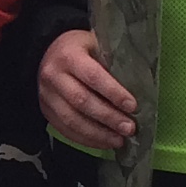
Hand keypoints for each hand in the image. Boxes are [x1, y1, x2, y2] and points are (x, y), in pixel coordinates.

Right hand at [39, 29, 137, 151]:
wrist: (48, 53)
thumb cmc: (80, 49)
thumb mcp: (96, 44)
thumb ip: (112, 62)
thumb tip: (140, 87)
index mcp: (68, 56)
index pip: (93, 76)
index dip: (113, 93)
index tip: (132, 106)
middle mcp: (53, 76)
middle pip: (82, 101)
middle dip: (108, 117)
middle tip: (129, 128)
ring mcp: (46, 96)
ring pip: (71, 120)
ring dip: (98, 134)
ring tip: (119, 140)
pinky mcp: (45, 111)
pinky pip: (65, 129)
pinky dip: (86, 139)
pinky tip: (103, 142)